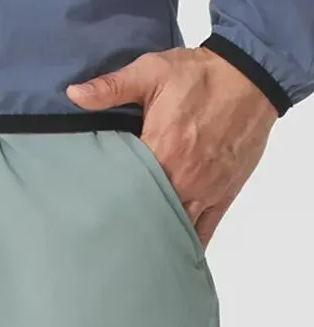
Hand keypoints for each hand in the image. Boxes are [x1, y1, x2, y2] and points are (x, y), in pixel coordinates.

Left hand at [66, 46, 278, 247]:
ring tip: (133, 249)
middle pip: (149, 213)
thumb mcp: (151, 72)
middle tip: (106, 237)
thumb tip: (73, 94)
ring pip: (176, 225)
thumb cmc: (200, 75)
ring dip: (157, 234)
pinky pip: (206, 227)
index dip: (107, 200)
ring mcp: (205, 188)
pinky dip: (189, 241)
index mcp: (161, 151)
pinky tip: (171, 254)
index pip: (126, 187)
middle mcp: (183, 177)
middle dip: (129, 223)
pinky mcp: (224, 192)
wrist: (252, 75)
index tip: (90, 210)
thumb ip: (110, 88)